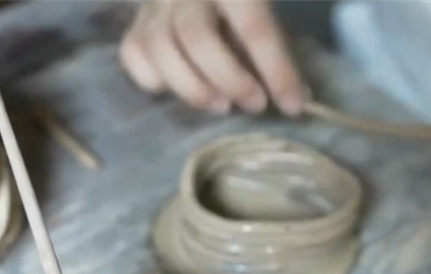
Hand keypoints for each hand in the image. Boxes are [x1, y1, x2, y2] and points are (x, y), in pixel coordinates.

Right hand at [118, 0, 305, 115]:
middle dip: (229, 79)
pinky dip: (154, 81)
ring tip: (221, 105)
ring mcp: (154, 6)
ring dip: (193, 88)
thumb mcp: (261, 6)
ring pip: (160, 49)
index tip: (292, 104)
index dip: (275, 70)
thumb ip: (275, 41)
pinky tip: (179, 88)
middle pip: (197, 37)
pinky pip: (134, 56)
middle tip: (254, 104)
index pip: (253, 26)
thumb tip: (296, 97)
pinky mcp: (135, 25)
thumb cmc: (241, 1)